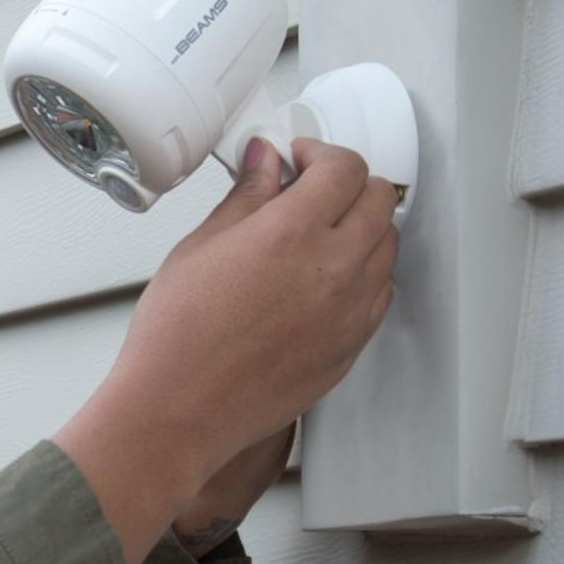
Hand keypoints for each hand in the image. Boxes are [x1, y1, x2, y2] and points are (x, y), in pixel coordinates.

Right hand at [53, 137, 397, 563]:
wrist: (177, 410)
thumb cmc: (176, 337)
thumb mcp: (200, 248)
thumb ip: (246, 196)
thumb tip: (264, 160)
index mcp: (292, 233)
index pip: (344, 168)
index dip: (322, 154)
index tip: (299, 160)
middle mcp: (334, 270)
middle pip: (379, 201)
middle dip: (349, 184)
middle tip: (313, 191)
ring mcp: (349, 313)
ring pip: (387, 248)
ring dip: (362, 229)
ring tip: (318, 237)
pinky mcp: (349, 348)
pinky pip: (378, 295)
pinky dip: (362, 275)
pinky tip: (322, 281)